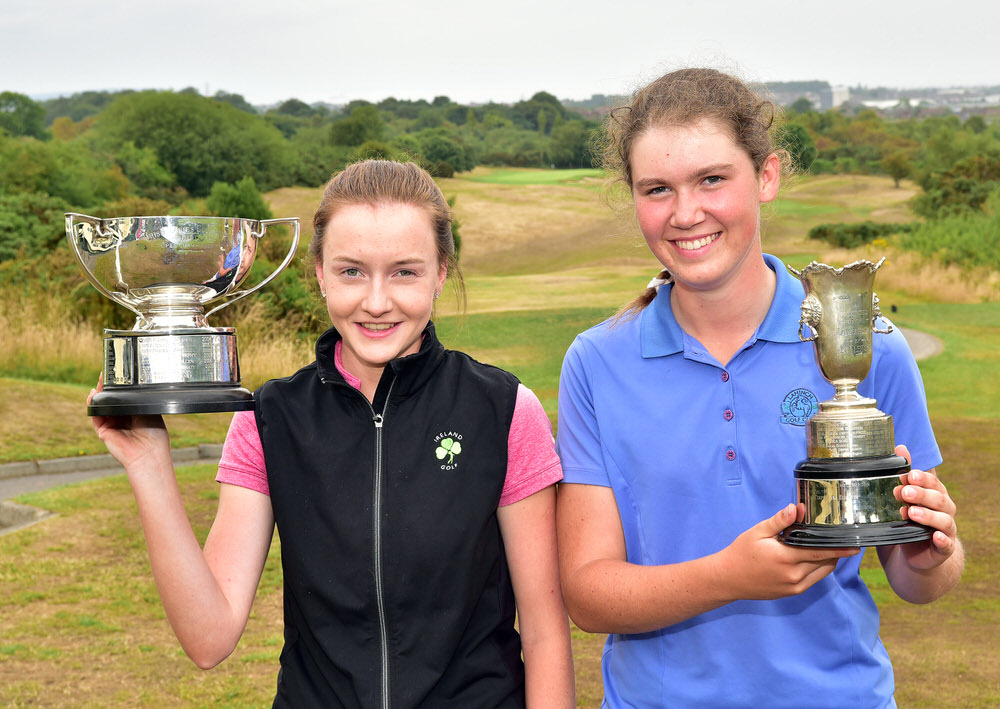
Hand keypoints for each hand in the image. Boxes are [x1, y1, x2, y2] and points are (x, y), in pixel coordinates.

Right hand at [88, 376, 169, 469]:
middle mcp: (123, 419)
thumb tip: (130, 386)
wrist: (148, 452)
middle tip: (107, 374)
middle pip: (112, 400)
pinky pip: (95, 415)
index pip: (125, 398)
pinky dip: (93, 404)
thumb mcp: (148, 409)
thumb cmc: (154, 433)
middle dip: (108, 388)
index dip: (121, 388)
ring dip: (100, 393)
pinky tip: (94, 394)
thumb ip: (137, 399)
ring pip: (102, 406)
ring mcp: (112, 424)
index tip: (119, 374)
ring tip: (101, 380)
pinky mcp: (103, 430)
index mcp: (136, 413)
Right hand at [719, 504, 859, 600]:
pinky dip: (818, 568)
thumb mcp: (757, 532)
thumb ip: (779, 521)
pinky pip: (813, 580)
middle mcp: (794, 575)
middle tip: (843, 540)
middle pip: (826, 563)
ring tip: (830, 547)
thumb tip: (796, 508)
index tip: (855, 545)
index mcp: (786, 558)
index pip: (822, 553)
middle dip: (837, 552)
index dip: (841, 549)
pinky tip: (813, 557)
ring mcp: (794, 587)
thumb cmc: (741, 553)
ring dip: (829, 560)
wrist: (728, 579)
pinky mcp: (792, 592)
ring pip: (822, 572)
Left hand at [894, 444, 958, 569]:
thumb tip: (900, 447)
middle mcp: (944, 510)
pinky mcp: (944, 547)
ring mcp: (946, 529)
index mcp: (935, 494)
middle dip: (921, 494)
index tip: (909, 475)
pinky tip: (935, 536)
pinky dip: (942, 539)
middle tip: (904, 492)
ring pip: (943, 520)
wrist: (915, 552)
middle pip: (938, 499)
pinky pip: (946, 543)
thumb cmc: (909, 518)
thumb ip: (905, 475)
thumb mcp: (904, 497)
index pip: (933, 483)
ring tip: (911, 512)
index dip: (922, 479)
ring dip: (928, 515)